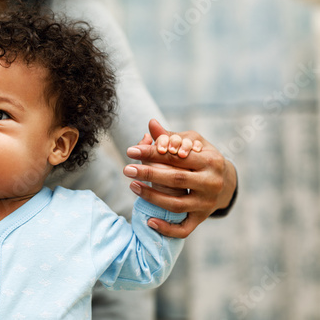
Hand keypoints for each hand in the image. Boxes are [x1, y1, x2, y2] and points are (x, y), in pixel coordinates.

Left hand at [124, 119, 236, 237]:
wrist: (226, 183)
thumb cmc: (202, 158)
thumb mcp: (191, 143)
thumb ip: (170, 136)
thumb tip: (150, 123)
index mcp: (210, 161)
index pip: (176, 157)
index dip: (151, 153)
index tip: (130, 150)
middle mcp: (211, 183)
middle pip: (175, 179)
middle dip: (148, 173)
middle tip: (126, 169)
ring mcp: (206, 203)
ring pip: (176, 204)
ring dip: (151, 197)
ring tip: (132, 186)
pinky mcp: (202, 218)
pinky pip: (184, 229)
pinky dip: (167, 228)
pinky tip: (149, 221)